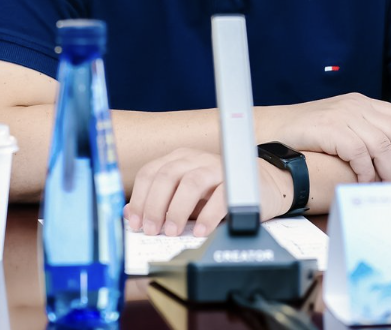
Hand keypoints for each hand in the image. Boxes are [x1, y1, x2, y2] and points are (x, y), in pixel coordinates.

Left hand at [124, 147, 292, 237]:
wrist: (261, 186)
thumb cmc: (217, 192)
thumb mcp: (184, 196)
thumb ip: (158, 201)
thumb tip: (129, 214)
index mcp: (179, 159)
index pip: (151, 173)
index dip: (139, 198)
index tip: (135, 223)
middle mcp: (196, 159)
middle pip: (167, 176)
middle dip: (155, 205)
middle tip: (152, 230)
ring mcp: (217, 167)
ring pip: (191, 182)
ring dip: (178, 209)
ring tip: (173, 231)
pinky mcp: (237, 181)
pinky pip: (219, 197)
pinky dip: (207, 215)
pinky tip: (201, 231)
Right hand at [263, 93, 390, 183]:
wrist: (272, 129)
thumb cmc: (305, 133)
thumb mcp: (339, 124)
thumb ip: (362, 132)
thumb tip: (388, 157)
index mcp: (360, 102)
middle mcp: (356, 106)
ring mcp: (344, 116)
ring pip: (382, 145)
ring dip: (390, 170)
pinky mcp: (331, 130)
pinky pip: (359, 154)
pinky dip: (366, 172)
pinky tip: (365, 183)